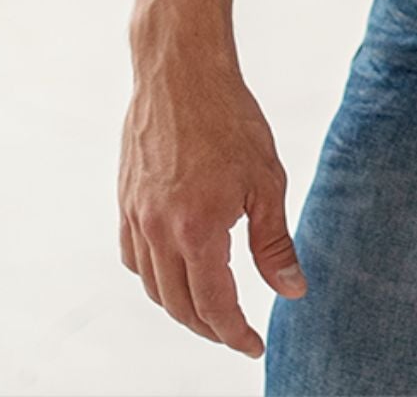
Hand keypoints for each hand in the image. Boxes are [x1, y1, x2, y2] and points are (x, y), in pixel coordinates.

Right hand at [118, 53, 307, 360]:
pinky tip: (174, 270)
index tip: (254, 345)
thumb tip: (292, 291)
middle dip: (209, 328)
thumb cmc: (230, 118)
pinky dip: (153, 276)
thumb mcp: (266, 180)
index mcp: (196, 230)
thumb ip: (274, 243)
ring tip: (209, 308)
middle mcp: (157, 232)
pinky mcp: (125, 201)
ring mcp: (135, 217)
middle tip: (235, 332)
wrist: (182, 72)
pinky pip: (133, 258)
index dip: (235, 334)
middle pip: (178, 306)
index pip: (213, 306)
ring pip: (152, 286)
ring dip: (180, 306)